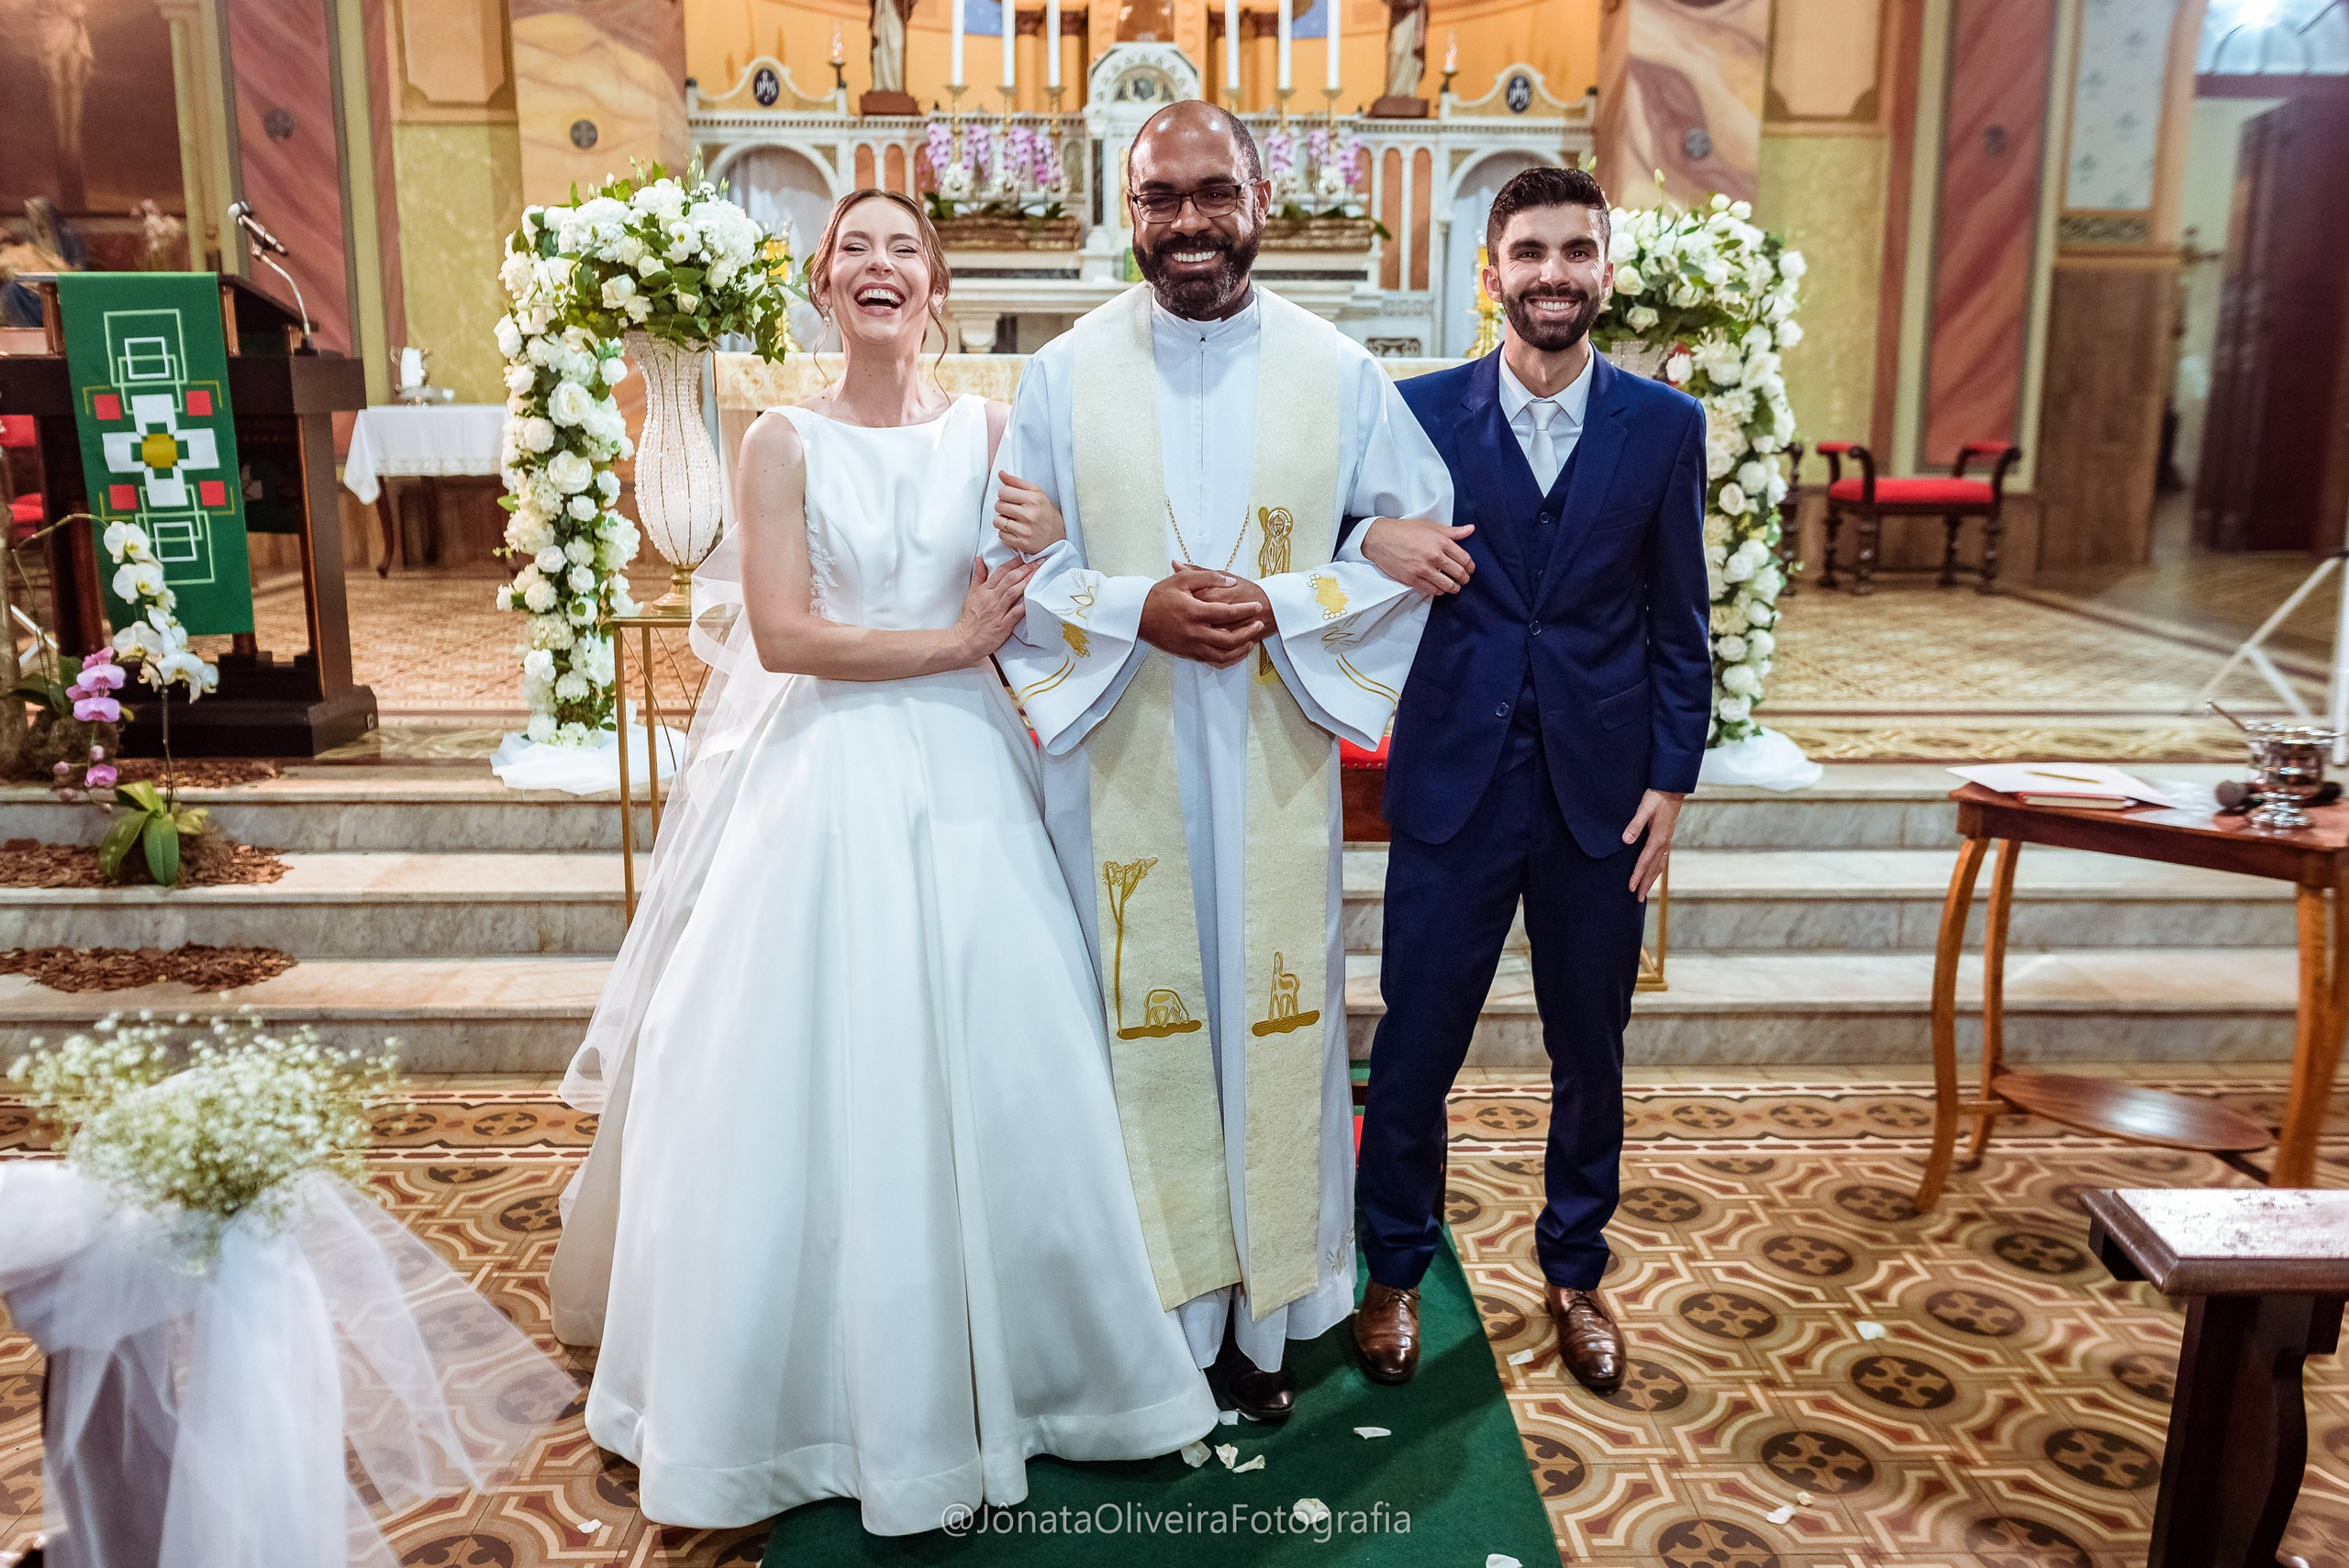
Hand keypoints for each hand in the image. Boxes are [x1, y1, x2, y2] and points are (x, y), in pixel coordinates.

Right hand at [950, 556, 1039, 662]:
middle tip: (1037, 561)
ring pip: (1014, 592)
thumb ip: (978, 576)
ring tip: (1038, 573)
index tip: (1025, 556)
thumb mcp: (971, 594)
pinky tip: (1034, 598)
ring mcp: (998, 611)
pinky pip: (1016, 613)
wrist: (964, 640)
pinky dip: (1025, 605)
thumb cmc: (969, 619)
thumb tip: (980, 560)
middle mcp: (992, 599)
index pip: (1001, 571)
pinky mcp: (1003, 625)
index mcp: (984, 590)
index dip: (1014, 562)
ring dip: (1027, 581)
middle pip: (1010, 579)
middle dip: (1025, 568)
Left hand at [993, 471, 1065, 553]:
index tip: (1010, 498)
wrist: (1058, 539)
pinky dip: (1005, 533)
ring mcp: (1025, 530)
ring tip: (1012, 521)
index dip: (1004, 494)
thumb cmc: (1047, 514)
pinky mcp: (1021, 543)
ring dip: (1002, 521)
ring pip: (997, 521)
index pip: (1003, 491)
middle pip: (998, 505)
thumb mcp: (1038, 494)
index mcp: (1034, 499)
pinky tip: (1015, 531)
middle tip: (1013, 510)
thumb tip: (1001, 474)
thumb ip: (1018, 483)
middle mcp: (1030, 514)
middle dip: (1003, 507)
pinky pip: (1001, 535)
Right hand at [1139, 563, 1266, 666]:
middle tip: (1259, 624)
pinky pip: (1211, 661)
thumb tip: (1230, 582)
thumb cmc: (1158, 595)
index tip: (1257, 606)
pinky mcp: (1186, 654)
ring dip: (1240, 650)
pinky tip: (1234, 650)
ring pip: (1222, 656)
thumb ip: (1208, 577)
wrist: (1136, 615)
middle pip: (1229, 640)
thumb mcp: (1182, 579)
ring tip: (1250, 640)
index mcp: (1194, 612)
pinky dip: (1226, 658)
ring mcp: (1190, 646)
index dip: (1246, 610)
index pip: (1227, 613)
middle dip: (1248, 633)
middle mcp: (1193, 632)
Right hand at [1361, 516, 1475, 594]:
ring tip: (1454, 587)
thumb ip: (1453, 531)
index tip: (1470, 569)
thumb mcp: (1431, 526)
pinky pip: (1432, 591)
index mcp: (1441, 541)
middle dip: (1464, 579)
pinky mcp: (1412, 579)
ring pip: (1447, 585)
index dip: (1470, 567)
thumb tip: (1471, 530)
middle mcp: (1434, 556)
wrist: (1380, 538)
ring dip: (1454, 588)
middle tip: (1464, 580)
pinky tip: (1439, 588)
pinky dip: (1439, 591)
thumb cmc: (1405, 530)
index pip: (1464, 559)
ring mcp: (1423, 569)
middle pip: (1458, 573)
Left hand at [1622, 789, 1684, 902]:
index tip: (1630, 888)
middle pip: (1653, 869)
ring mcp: (1666, 841)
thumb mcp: (1644, 808)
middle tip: (1638, 899)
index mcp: (1658, 838)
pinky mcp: (1666, 838)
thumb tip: (1625, 841)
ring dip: (1651, 879)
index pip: (1645, 861)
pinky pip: (1661, 859)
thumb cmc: (1657, 797)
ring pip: (1659, 866)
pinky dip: (1656, 870)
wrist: (1672, 789)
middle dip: (1645, 884)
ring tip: (1644, 892)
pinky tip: (1653, 873)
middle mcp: (1663, 843)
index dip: (1636, 876)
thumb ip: (1635, 824)